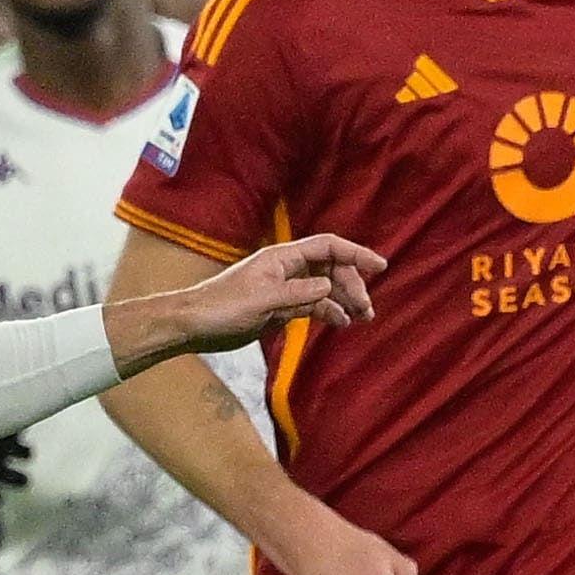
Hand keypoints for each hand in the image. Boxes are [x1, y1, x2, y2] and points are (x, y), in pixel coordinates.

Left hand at [130, 232, 382, 362]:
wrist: (195, 326)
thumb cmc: (222, 308)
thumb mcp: (262, 300)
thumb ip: (297, 294)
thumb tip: (329, 288)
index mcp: (282, 258)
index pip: (326, 247)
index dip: (354, 254)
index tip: (380, 266)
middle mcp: (287, 269)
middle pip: (330, 269)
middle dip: (352, 285)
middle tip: (367, 308)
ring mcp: (285, 289)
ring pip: (325, 289)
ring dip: (345, 300)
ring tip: (362, 318)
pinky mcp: (282, 308)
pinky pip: (314, 306)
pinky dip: (330, 313)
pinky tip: (341, 323)